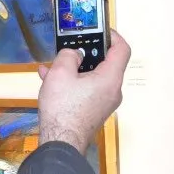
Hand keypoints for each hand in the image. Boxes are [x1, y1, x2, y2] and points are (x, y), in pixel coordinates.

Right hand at [36, 30, 130, 152]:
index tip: (100, 30)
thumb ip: (68, 55)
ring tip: (53, 66)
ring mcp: (105, 103)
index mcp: (110, 78)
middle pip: (106, 64)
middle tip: (71, 47)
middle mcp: (113, 91)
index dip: (113, 36)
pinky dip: (73, 83)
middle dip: (87, 53)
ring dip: (75, 69)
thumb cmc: (63, 109)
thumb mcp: (60, 73)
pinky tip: (51, 82)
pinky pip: (87, 91)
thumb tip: (73, 54)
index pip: (122, 49)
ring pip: (93, 78)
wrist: (60, 144)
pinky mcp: (94, 112)